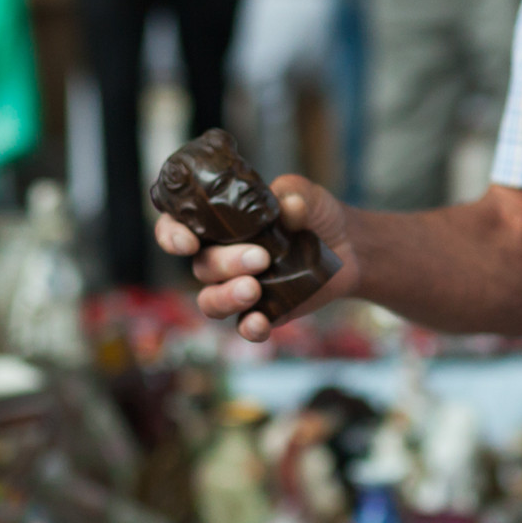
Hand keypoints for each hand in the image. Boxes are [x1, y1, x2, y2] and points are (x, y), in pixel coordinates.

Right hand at [156, 174, 361, 341]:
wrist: (349, 245)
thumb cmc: (314, 214)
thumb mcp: (306, 195)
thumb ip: (294, 194)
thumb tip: (289, 207)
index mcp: (220, 223)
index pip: (178, 227)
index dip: (172, 235)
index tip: (187, 242)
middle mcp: (222, 257)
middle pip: (202, 265)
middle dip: (225, 263)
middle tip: (260, 257)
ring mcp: (239, 286)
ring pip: (211, 301)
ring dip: (226, 297)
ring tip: (253, 289)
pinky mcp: (263, 311)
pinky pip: (244, 326)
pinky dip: (249, 328)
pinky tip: (261, 323)